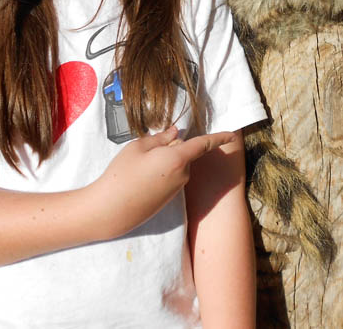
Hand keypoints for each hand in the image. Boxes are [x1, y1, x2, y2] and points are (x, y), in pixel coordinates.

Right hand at [93, 126, 236, 238]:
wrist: (111, 209)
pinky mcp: (169, 199)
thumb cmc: (122, 174)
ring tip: (138, 167)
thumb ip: (160, 138)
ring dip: (164, 161)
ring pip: (176, 166)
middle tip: (146, 151)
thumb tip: (176, 133)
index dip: (219, 137)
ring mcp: (177, 189)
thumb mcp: (138, 147)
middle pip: (184, 153)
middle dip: (171, 147)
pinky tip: (141, 179)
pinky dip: (160, 174)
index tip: (231, 134)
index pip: (204, 144)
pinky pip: (170, 178)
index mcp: (178, 158)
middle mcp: (183, 175)